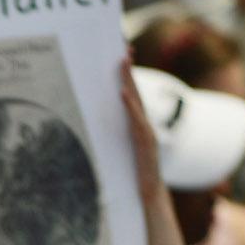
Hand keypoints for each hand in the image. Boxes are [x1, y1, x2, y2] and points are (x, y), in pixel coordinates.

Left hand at [117, 57, 172, 212]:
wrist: (148, 196)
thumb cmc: (133, 177)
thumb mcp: (119, 153)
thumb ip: (114, 141)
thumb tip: (96, 133)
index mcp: (136, 126)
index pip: (130, 97)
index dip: (126, 78)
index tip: (119, 58)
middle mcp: (143, 125)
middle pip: (135, 93)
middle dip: (128, 71)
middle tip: (123, 48)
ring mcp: (146, 132)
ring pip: (136, 102)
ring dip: (128, 81)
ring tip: (122, 62)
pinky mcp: (145, 143)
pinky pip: (137, 121)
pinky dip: (130, 106)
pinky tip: (122, 93)